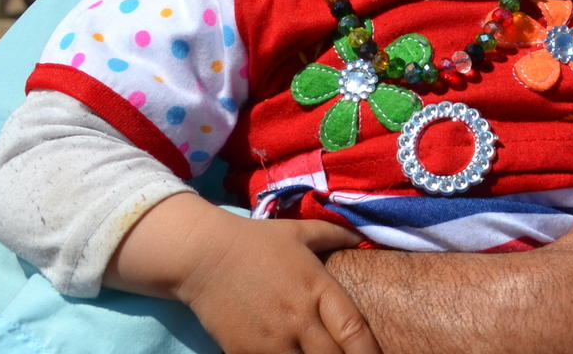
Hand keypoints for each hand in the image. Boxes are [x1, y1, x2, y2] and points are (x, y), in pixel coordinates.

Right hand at [109, 193, 380, 353]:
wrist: (202, 256)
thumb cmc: (256, 242)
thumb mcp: (299, 231)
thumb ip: (335, 234)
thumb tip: (362, 236)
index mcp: (317, 288)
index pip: (354, 330)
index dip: (370, 352)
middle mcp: (298, 318)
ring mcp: (271, 340)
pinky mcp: (244, 353)